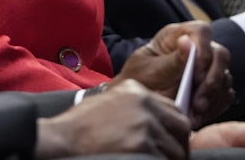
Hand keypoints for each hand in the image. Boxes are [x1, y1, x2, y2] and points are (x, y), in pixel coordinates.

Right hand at [35, 80, 189, 159]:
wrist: (62, 139)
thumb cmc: (80, 126)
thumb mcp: (109, 103)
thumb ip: (136, 107)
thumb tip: (159, 122)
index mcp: (136, 91)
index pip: (174, 110)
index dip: (175, 130)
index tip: (171, 141)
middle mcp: (144, 104)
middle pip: (182, 128)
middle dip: (178, 145)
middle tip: (168, 157)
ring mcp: (145, 125)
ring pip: (176, 149)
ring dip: (167, 158)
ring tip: (148, 159)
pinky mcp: (143, 146)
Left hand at [114, 21, 232, 127]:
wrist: (141, 100)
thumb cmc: (140, 79)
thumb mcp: (150, 70)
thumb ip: (171, 60)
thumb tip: (187, 41)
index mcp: (177, 36)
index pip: (201, 31)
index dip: (204, 49)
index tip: (196, 74)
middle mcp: (197, 49)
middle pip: (220, 55)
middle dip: (213, 79)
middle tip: (198, 100)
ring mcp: (207, 68)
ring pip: (225, 77)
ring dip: (213, 96)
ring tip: (195, 112)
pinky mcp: (213, 88)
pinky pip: (225, 95)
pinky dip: (215, 107)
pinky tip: (199, 116)